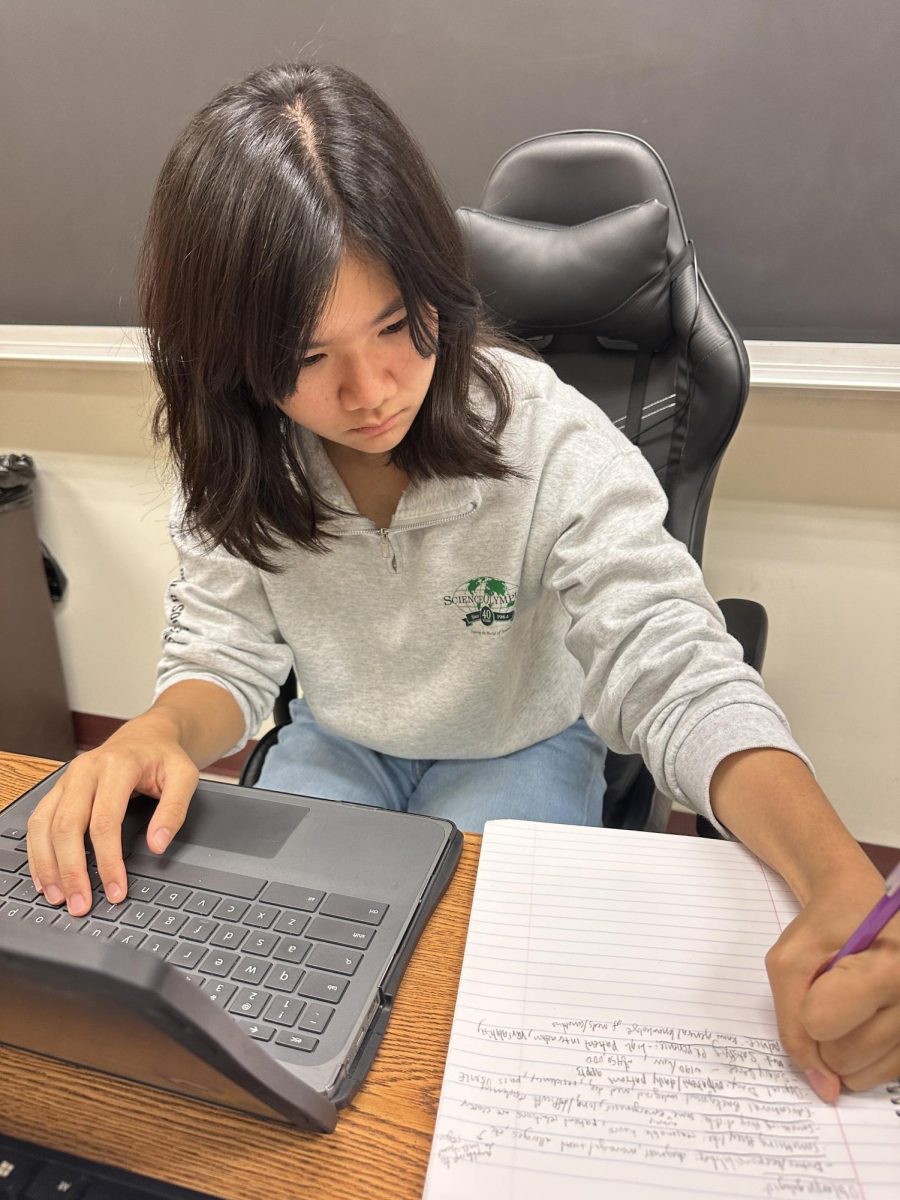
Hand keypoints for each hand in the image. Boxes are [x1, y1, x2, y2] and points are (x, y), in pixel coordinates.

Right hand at [26, 716, 198, 916]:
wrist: (147, 736)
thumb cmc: (164, 757)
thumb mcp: (184, 777)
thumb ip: (174, 810)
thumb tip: (158, 845)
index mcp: (117, 766)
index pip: (105, 821)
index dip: (108, 861)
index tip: (116, 890)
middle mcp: (85, 770)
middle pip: (67, 826)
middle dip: (72, 870)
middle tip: (80, 904)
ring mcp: (67, 779)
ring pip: (44, 825)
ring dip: (48, 865)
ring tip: (58, 897)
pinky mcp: (59, 789)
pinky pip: (38, 822)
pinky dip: (38, 852)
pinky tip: (45, 876)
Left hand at [765, 862, 899, 1101]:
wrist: (862, 909)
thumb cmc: (825, 928)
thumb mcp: (789, 959)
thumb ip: (791, 1023)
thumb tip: (823, 1089)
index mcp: (889, 965)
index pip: (821, 1022)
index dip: (805, 1006)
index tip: (816, 979)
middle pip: (843, 1055)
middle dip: (821, 1031)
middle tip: (831, 992)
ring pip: (863, 1074)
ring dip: (841, 1048)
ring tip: (849, 1006)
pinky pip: (883, 1075)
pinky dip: (863, 1058)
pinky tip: (864, 1022)